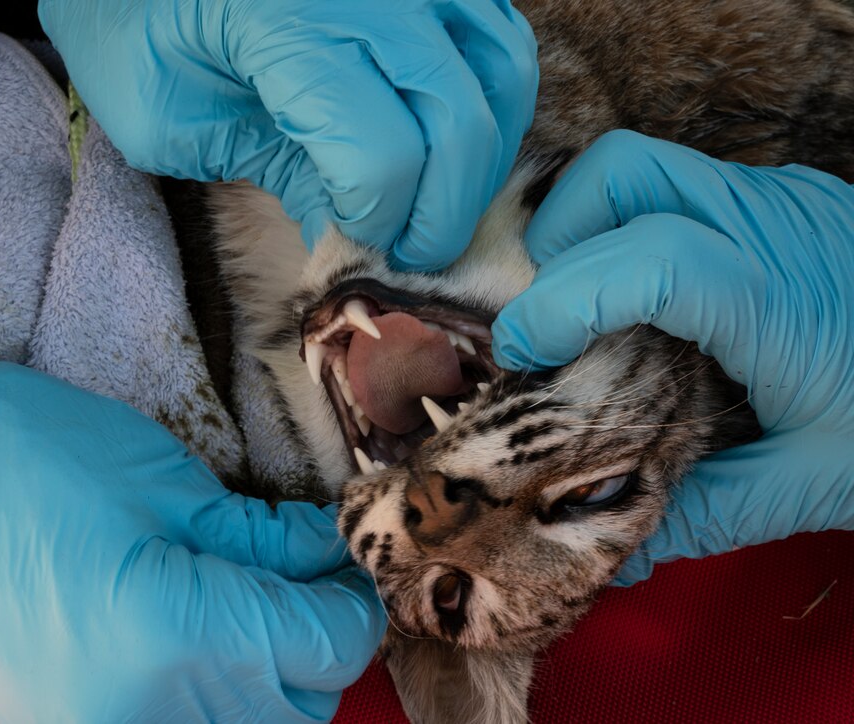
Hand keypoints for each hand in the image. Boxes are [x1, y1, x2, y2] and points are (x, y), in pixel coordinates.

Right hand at [0, 332, 384, 721]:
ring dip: (266, 683)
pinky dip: (204, 701)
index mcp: (176, 633)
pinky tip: (193, 647)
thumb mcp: (158, 480)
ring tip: (251, 614)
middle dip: (316, 646)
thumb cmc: (18, 460)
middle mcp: (144, 710)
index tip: (345, 568)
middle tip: (304, 585)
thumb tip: (324, 552)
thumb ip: (257, 534)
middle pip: (295, 707)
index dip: (352, 603)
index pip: (324, 646)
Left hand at [38, 0, 537, 270]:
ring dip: (481, 159)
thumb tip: (362, 230)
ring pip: (499, 76)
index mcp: (283, 23)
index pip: (381, 153)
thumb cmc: (136, 36)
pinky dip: (494, 102)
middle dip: (443, 211)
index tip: (364, 242)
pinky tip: (456, 142)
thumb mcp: (177, 127)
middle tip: (415, 250)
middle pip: (456, 121)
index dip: (381, 217)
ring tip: (437, 201)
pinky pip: (500, 40)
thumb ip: (276, 177)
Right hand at [490, 130, 853, 583]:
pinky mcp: (779, 199)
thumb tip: (612, 551)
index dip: (562, 298)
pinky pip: (674, 188)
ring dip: (585, 230)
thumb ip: (702, 513)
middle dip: (555, 238)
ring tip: (585, 312)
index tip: (523, 353)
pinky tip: (644, 304)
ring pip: (639, 170)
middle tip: (547, 321)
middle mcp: (772, 224)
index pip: (648, 258)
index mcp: (779, 299)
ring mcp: (777, 198)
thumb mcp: (814, 483)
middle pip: (620, 174)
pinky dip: (628, 231)